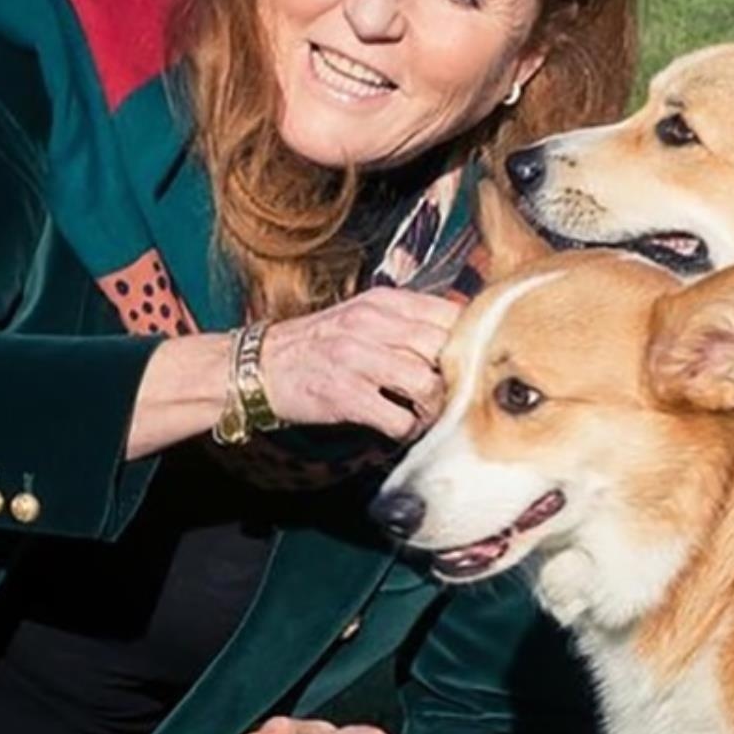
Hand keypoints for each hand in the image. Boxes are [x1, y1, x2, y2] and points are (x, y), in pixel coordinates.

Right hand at [257, 288, 461, 440]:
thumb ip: (409, 322)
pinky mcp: (344, 394)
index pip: (452, 314)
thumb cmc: (320, 345)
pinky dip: (407, 431)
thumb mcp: (364, 316)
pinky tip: (400, 430)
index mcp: (385, 302)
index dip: (472, 343)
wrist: (260, 364)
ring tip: (425, 416)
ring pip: (428, 385)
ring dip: (434, 410)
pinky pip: (398, 419)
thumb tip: (462, 337)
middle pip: (446, 350)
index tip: (473, 364)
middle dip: (458, 380)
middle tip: (454, 398)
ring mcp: (357, 358)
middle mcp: (373, 324)